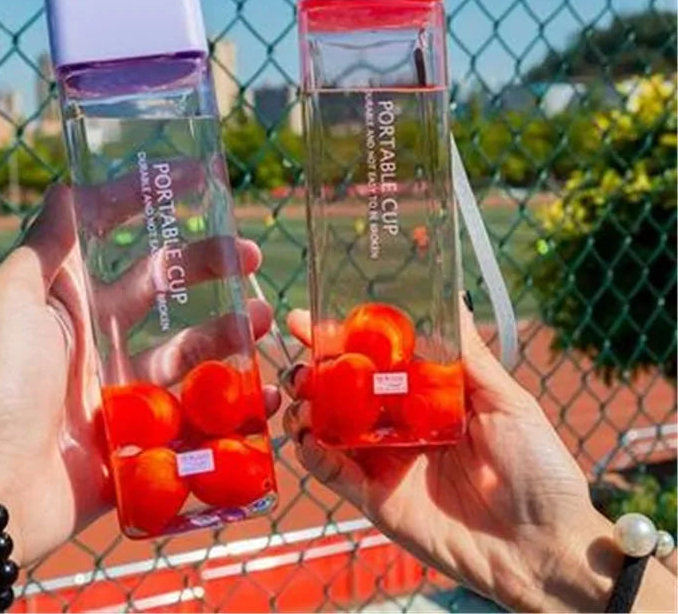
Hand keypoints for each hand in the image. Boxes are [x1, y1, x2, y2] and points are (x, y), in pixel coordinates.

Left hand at [0, 183, 279, 565]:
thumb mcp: (10, 300)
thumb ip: (44, 244)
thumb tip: (66, 186)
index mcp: (68, 295)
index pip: (114, 232)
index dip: (150, 200)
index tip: (198, 178)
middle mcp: (97, 333)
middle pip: (163, 284)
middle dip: (208, 264)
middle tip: (250, 255)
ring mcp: (121, 384)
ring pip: (188, 346)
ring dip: (229, 329)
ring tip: (262, 317)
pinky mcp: (142, 431)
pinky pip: (197, 410)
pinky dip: (234, 403)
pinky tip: (265, 392)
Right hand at [283, 301, 622, 611]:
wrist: (543, 546)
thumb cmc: (538, 468)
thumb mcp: (507, 401)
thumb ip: (469, 357)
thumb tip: (454, 299)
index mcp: (425, 396)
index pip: (373, 360)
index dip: (340, 338)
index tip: (309, 318)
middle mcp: (397, 425)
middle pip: (340, 391)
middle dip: (311, 370)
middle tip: (301, 361)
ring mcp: (383, 461)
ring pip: (326, 427)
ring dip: (305, 408)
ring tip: (303, 396)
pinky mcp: (375, 497)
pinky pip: (333, 474)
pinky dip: (313, 455)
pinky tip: (310, 438)